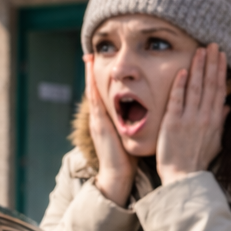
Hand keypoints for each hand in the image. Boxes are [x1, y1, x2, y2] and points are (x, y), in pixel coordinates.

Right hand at [86, 55, 135, 207]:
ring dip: (90, 76)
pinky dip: (92, 89)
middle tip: (89, 53)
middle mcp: (100, 119)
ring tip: (88, 59)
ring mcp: (98, 122)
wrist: (117, 177)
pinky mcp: (100, 126)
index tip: (100, 63)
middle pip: (94, 90)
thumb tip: (142, 115)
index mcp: (108, 121)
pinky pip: (95, 103)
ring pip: (92, 93)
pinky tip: (93, 79)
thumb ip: (132, 125)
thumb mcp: (129, 138)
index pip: (104, 95)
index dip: (101, 79)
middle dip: (91, 72)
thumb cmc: (127, 160)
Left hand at [156, 44, 228, 185]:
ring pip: (195, 88)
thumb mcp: (215, 141)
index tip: (222, 56)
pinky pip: (177, 100)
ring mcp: (189, 119)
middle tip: (213, 44)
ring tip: (200, 51)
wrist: (183, 176)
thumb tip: (228, 107)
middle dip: (212, 63)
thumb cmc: (197, 160)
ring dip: (198, 68)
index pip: (220, 89)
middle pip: (210, 84)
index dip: (221, 71)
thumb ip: (221, 122)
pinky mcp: (173, 123)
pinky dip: (180, 85)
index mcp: (215, 120)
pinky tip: (182, 70)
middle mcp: (204, 116)